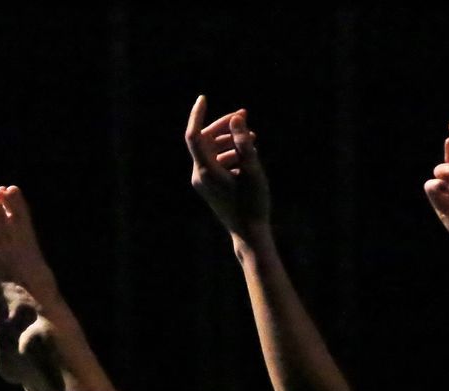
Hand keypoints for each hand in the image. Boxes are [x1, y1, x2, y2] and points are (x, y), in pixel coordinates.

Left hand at [185, 95, 268, 238]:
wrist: (250, 234)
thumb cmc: (254, 205)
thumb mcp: (254, 171)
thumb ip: (245, 143)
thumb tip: (237, 118)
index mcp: (206, 172)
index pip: (194, 135)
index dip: (198, 114)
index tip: (204, 97)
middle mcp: (200, 176)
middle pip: (205, 140)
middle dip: (224, 127)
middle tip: (244, 116)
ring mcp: (203, 182)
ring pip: (212, 151)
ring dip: (230, 141)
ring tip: (253, 138)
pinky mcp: (210, 187)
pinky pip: (216, 162)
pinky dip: (230, 154)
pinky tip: (248, 155)